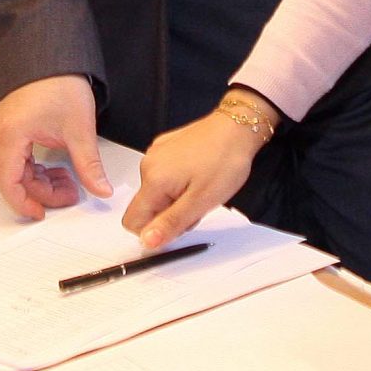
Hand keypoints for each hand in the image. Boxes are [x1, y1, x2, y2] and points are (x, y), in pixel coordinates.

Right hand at [0, 75, 111, 219]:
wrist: (55, 56)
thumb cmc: (59, 82)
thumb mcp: (79, 129)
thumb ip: (89, 165)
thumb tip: (101, 189)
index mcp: (10, 136)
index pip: (8, 183)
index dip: (25, 203)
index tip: (43, 213)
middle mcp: (0, 134)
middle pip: (15, 179)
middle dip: (43, 191)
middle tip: (71, 193)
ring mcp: (4, 130)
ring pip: (18, 169)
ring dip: (43, 179)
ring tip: (70, 179)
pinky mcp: (12, 127)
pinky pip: (20, 157)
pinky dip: (39, 167)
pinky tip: (59, 167)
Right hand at [123, 96, 269, 249]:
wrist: (237, 128)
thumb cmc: (224, 161)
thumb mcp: (201, 201)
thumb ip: (171, 223)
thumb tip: (146, 242)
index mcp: (153, 180)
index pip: (132, 221)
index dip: (154, 231)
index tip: (179, 224)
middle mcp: (148, 165)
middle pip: (147, 208)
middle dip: (169, 215)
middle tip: (197, 204)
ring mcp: (155, 153)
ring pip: (156, 193)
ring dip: (175, 200)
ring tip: (201, 188)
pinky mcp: (165, 147)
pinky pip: (162, 176)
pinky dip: (178, 183)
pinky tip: (198, 175)